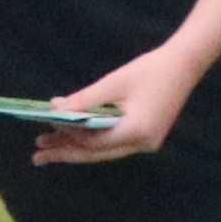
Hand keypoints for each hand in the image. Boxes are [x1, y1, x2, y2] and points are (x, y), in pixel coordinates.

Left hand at [33, 47, 198, 162]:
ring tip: (47, 146)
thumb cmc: (149, 70)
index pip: (93, 142)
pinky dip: (92, 140)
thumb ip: (84, 100)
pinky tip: (72, 135)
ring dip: (76, 147)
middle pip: (96, 153)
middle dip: (66, 154)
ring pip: (104, 151)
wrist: (184, 65)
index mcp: (137, 131)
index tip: (46, 127)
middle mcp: (143, 144)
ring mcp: (147, 143)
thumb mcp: (113, 83)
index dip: (68, 135)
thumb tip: (54, 111)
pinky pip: (113, 143)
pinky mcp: (146, 137)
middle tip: (36, 156)